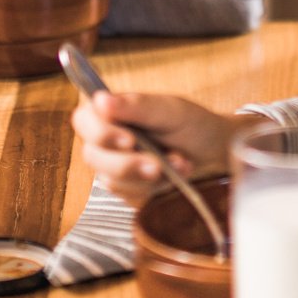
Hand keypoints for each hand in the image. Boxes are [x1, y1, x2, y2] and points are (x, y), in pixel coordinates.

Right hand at [71, 89, 240, 206]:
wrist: (213, 150)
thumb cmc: (191, 123)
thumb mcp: (168, 110)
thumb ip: (135, 106)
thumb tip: (100, 100)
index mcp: (110, 111)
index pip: (84, 120)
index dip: (101, 133)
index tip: (129, 140)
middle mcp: (106, 138)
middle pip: (93, 157)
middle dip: (127, 164)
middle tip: (157, 164)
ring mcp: (114, 165)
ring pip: (111, 181)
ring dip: (147, 177)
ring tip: (179, 163)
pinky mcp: (127, 188)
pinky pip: (129, 197)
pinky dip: (154, 189)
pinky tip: (173, 176)